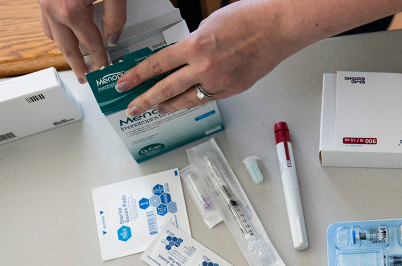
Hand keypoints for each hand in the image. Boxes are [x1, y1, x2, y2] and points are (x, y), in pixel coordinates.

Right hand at [39, 0, 126, 82]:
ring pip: (52, 34)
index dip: (99, 59)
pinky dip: (56, 31)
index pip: (90, 44)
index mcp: (71, 11)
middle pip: (67, 47)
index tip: (104, 68)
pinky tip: (66, 32)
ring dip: (65, 49)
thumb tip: (112, 39)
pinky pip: (46, 19)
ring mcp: (44, 2)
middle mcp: (53, 9)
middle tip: (85, 78)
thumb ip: (115, 17)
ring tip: (76, 58)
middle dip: (77, 65)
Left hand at [116, 1, 304, 115]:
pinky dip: (196, 101)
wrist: (277, 28)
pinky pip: (208, 99)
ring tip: (158, 109)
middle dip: (145, 100)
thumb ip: (194, 42)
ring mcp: (220, 81)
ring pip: (187, 99)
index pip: (157, 65)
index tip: (124, 83)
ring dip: (170, 106)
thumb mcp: (210, 24)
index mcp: (195, 46)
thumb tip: (185, 55)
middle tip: (132, 108)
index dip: (137, 76)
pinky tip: (188, 102)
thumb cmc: (249, 19)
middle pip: (167, 88)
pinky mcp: (234, 89)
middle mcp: (204, 67)